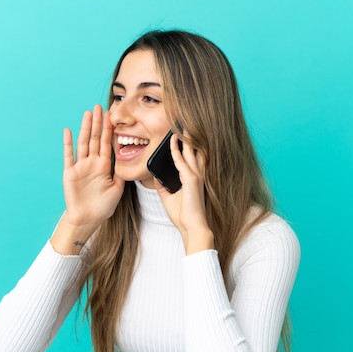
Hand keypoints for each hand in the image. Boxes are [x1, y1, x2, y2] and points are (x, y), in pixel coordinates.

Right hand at [61, 104, 124, 230]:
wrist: (88, 219)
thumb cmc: (103, 206)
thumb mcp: (117, 188)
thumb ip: (122, 173)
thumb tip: (130, 161)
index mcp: (104, 166)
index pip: (107, 143)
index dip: (109, 129)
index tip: (111, 115)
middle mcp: (92, 163)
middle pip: (95, 139)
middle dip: (98, 123)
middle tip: (99, 107)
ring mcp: (81, 166)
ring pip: (84, 143)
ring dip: (86, 128)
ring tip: (88, 113)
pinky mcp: (70, 172)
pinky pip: (69, 156)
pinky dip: (68, 143)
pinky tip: (68, 130)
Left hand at [156, 133, 213, 254]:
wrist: (192, 227)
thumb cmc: (183, 215)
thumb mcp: (169, 197)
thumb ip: (163, 185)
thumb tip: (155, 177)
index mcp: (193, 179)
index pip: (191, 158)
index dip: (187, 146)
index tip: (180, 135)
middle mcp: (197, 175)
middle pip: (194, 151)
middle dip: (189, 138)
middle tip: (183, 124)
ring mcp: (195, 176)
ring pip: (190, 152)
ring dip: (185, 139)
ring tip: (179, 126)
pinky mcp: (191, 180)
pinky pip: (181, 162)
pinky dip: (176, 151)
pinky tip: (171, 142)